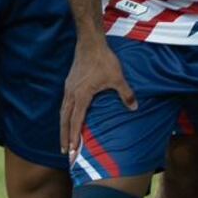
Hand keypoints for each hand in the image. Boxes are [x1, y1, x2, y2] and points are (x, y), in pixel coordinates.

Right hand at [60, 37, 136, 162]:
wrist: (90, 44)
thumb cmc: (103, 60)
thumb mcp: (117, 78)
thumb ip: (126, 94)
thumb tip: (134, 108)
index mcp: (81, 96)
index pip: (76, 121)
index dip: (74, 136)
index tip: (72, 150)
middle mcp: (71, 95)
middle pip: (64, 120)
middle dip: (65, 137)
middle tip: (65, 153)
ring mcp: (68, 89)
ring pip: (62, 113)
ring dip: (63, 128)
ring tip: (64, 140)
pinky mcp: (69, 84)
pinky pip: (64, 104)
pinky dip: (64, 115)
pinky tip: (68, 119)